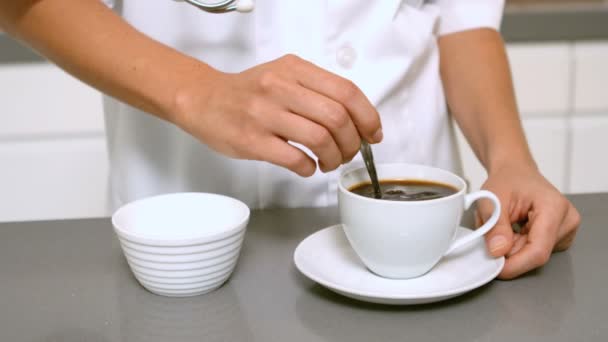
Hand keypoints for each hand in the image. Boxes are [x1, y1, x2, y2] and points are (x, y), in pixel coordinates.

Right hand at [171, 54, 382, 176]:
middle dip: (351, 142)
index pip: (346, 91)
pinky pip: (294, 159)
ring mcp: (264, 114)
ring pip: (319, 139)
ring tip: (328, 162)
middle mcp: (280, 87)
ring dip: (333, 158)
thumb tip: (357, 121)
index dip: (367, 117)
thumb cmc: (248, 92)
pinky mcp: (252, 140)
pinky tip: (307, 167)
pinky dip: (309, 168)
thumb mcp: (284, 75)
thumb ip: (317, 91)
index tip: (372, 134)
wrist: (202, 100)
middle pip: (337, 117)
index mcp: (294, 69)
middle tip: (347, 152)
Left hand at [476, 164, 580, 278]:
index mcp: (554, 208)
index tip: (495, 267)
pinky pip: (535, 251)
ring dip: (512, 247)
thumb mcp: (491, 199)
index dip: (515, 264)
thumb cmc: (507, 181)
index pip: (538, 250)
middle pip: (535, 254)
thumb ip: (494, 226)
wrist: (515, 172)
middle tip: (492, 232)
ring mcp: (566, 229)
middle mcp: (567, 220)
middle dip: (508, 251)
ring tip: (505, 225)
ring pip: (533, 254)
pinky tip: (515, 230)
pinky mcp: (561, 236)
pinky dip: (519, 245)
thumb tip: (498, 251)